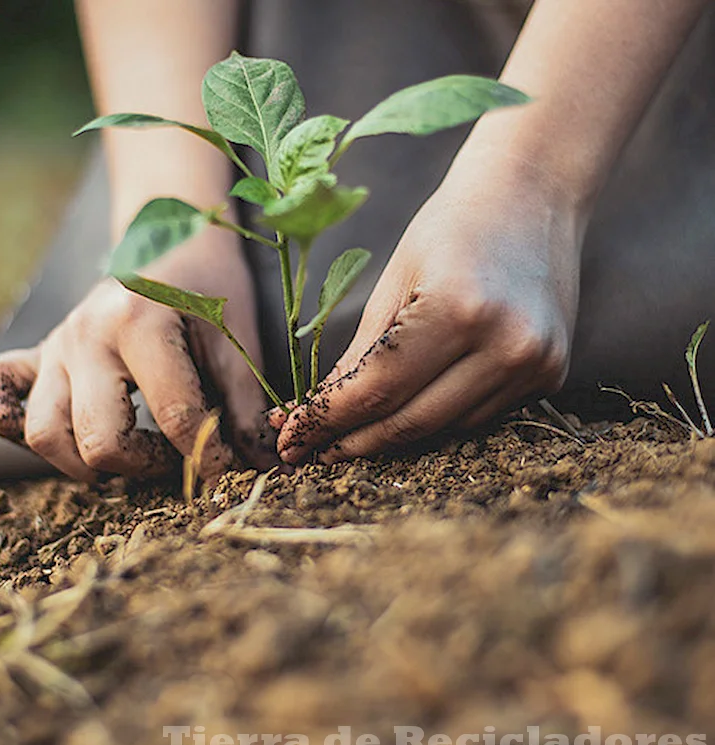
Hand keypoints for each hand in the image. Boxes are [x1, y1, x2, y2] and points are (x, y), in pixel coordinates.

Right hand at [0, 228, 270, 482]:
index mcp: (138, 324)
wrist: (169, 237)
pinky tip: (60, 434)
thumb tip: (260, 468)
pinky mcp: (36, 354)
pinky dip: (12, 424)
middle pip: (97, 440)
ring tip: (127, 454)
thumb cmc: (208, 287)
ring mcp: (54, 346)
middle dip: (144, 467)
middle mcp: (84, 335)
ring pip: (43, 434)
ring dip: (84, 462)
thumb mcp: (236, 339)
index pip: (174, 418)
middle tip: (174, 458)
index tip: (229, 472)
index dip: (209, 458)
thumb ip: (244, 406)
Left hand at [272, 155, 583, 463]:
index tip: (289, 440)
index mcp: (458, 309)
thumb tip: (318, 414)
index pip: (376, 391)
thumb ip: (360, 354)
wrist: (532, 194)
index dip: (326, 422)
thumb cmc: (450, 228)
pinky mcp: (552, 373)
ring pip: (444, 428)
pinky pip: (477, 416)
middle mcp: (506, 344)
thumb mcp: (393, 281)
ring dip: (391, 435)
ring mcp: (536, 364)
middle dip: (351, 443)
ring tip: (348, 434)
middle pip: (410, 423)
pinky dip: (436, 417)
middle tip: (307, 452)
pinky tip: (407, 408)